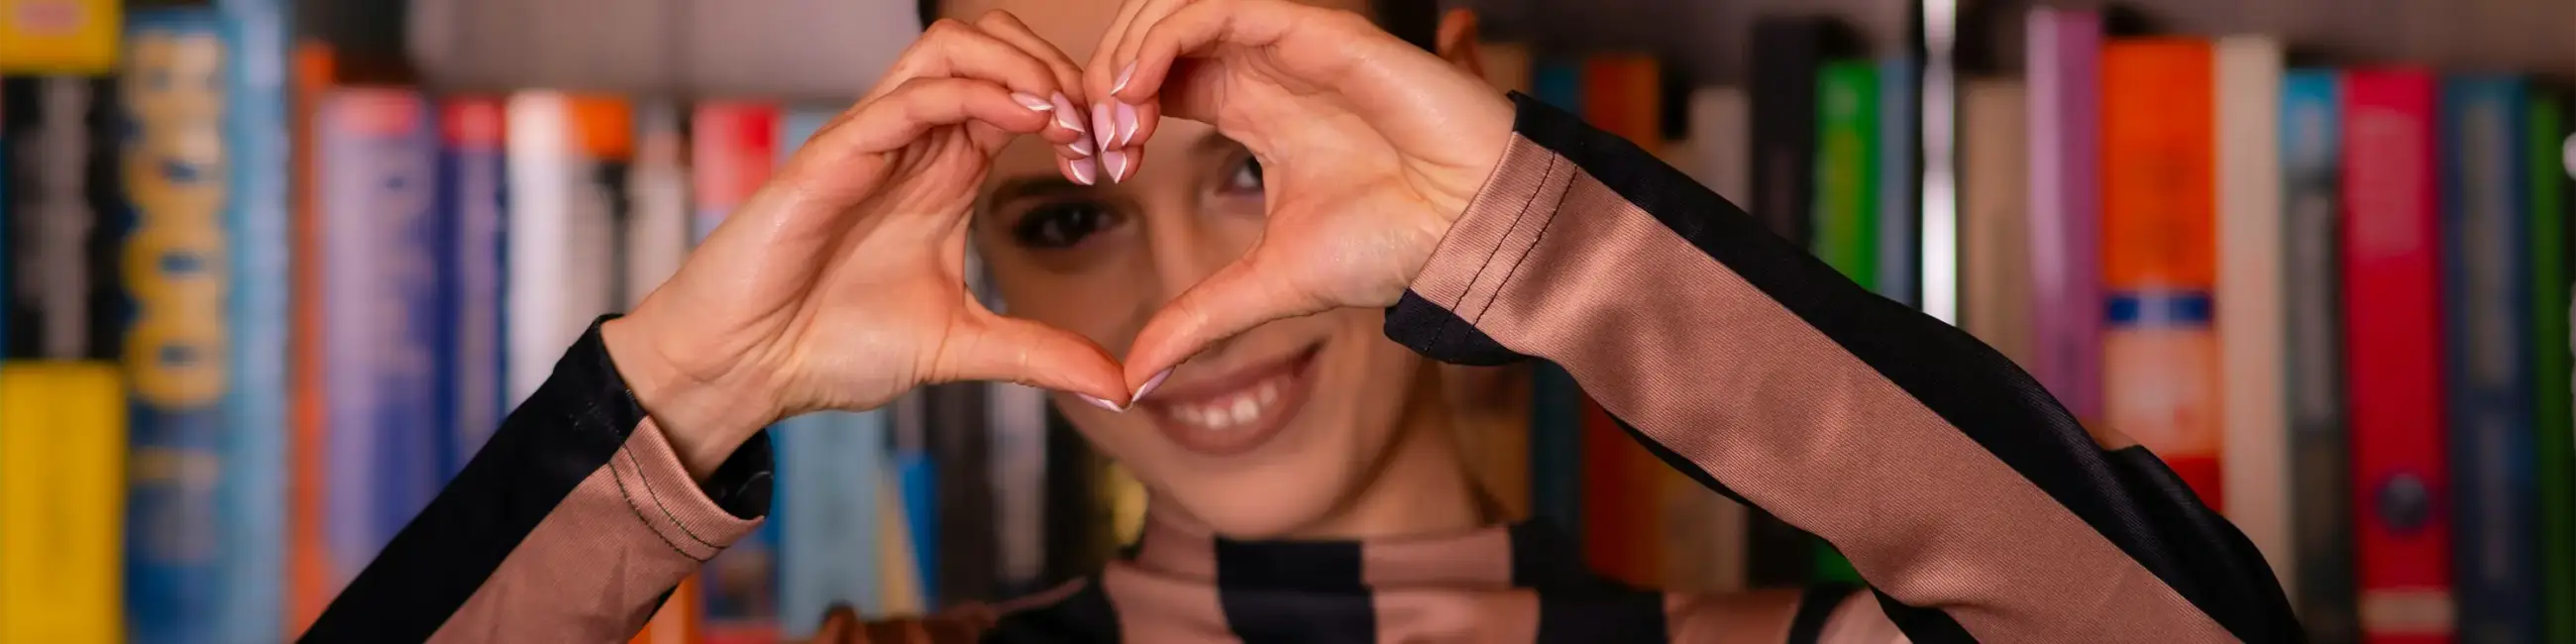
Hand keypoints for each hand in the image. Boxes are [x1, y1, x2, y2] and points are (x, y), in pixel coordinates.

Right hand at [604, 12, 1128, 477]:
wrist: (745, 369)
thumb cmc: (830, 346)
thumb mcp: (962, 348)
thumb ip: (1039, 355)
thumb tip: (1119, 388)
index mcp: (943, 171)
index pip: (1018, 92)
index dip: (1074, 107)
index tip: (1110, 159)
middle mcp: (912, 143)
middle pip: (991, 44)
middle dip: (1058, 70)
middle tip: (1098, 130)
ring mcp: (873, 140)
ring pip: (951, 45)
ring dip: (1022, 67)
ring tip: (1065, 117)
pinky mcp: (836, 154)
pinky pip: (911, 94)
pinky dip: (978, 92)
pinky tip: (1026, 121)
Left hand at [1080, 0, 1516, 386]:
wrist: (1471, 236)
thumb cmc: (1396, 248)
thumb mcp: (1269, 286)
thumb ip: (1199, 319)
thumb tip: (1135, 378)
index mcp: (1256, 108)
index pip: (1159, 77)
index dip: (1113, 109)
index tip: (1101, 168)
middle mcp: (1268, 66)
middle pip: (1156, 33)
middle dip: (1107, 78)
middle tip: (1096, 139)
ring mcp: (1291, 43)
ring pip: (1178, 8)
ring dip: (1128, 53)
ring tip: (1113, 115)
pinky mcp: (1317, 31)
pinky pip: (1219, 6)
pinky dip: (1165, 39)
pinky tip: (1140, 92)